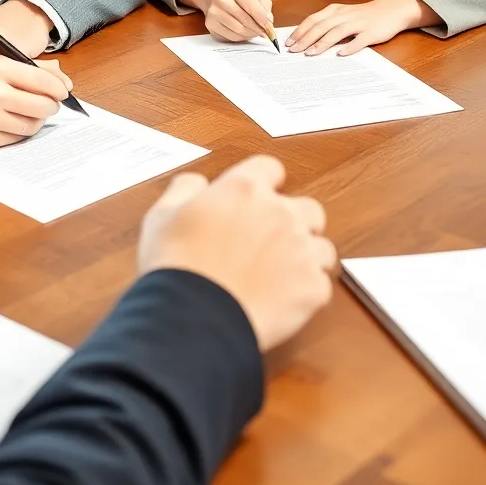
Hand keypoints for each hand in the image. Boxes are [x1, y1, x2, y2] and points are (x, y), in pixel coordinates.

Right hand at [0, 54, 71, 149]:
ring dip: (37, 119)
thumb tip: (64, 83)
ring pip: (32, 125)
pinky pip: (15, 138)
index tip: (62, 92)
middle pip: (42, 107)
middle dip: (51, 105)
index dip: (58, 89)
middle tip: (49, 103)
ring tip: (31, 112)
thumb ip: (30, 69)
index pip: (43, 82)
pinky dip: (19, 130)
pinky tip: (13, 120)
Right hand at [138, 155, 336, 351]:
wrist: (195, 316)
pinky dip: (307, 292)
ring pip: (322, 247)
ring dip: (306, 257)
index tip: (255, 198)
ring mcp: (301, 250)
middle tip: (270, 242)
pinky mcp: (312, 288)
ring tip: (282, 276)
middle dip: (295, 222)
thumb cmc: (176, 264)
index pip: (270, 168)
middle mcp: (280, 213)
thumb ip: (185, 189)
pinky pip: (321, 285)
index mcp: (245, 189)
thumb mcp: (163, 215)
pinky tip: (284, 301)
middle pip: (308, 208)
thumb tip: (196, 184)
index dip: (263, 183)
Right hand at [175, 0, 273, 42]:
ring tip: (255, 31)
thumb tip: (268, 21)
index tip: (270, 27)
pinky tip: (244, 32)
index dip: (262, 19)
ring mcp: (213, 13)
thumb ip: (264, 4)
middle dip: (258, 29)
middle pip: (245, 21)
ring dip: (251, 34)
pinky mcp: (210, 25)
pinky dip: (241, 37)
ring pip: (239, 31)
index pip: (251, 6)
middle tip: (265, 32)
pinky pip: (230, 37)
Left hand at [286, 0, 438, 56]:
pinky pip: (359, 40)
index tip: (289, 43)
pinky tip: (340, 54)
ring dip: (322, 43)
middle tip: (294, 51)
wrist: (392, 9)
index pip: (313, 20)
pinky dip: (350, 47)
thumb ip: (326, 23)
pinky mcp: (372, 32)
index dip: (300, 31)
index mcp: (335, 10)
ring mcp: (359, 23)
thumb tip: (305, 38)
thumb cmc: (363, 15)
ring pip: (337, 32)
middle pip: (321, 26)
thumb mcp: (342, 14)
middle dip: (305, 39)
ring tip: (310, 53)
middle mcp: (345, 15)